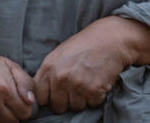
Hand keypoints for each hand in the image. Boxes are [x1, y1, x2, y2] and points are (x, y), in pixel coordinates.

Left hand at [34, 16, 149, 112]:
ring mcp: (77, 85)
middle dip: (65, 101)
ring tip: (86, 84)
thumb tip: (42, 93)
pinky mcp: (94, 91)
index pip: (40, 97)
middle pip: (57, 106)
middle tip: (74, 90)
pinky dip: (95, 98)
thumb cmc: (83, 46)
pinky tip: (96, 84)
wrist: (109, 40)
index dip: (48, 98)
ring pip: (75, 108)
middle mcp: (60, 78)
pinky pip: (91, 105)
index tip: (55, 95)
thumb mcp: (58, 55)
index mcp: (48, 68)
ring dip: (81, 100)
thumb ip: (48, 73)